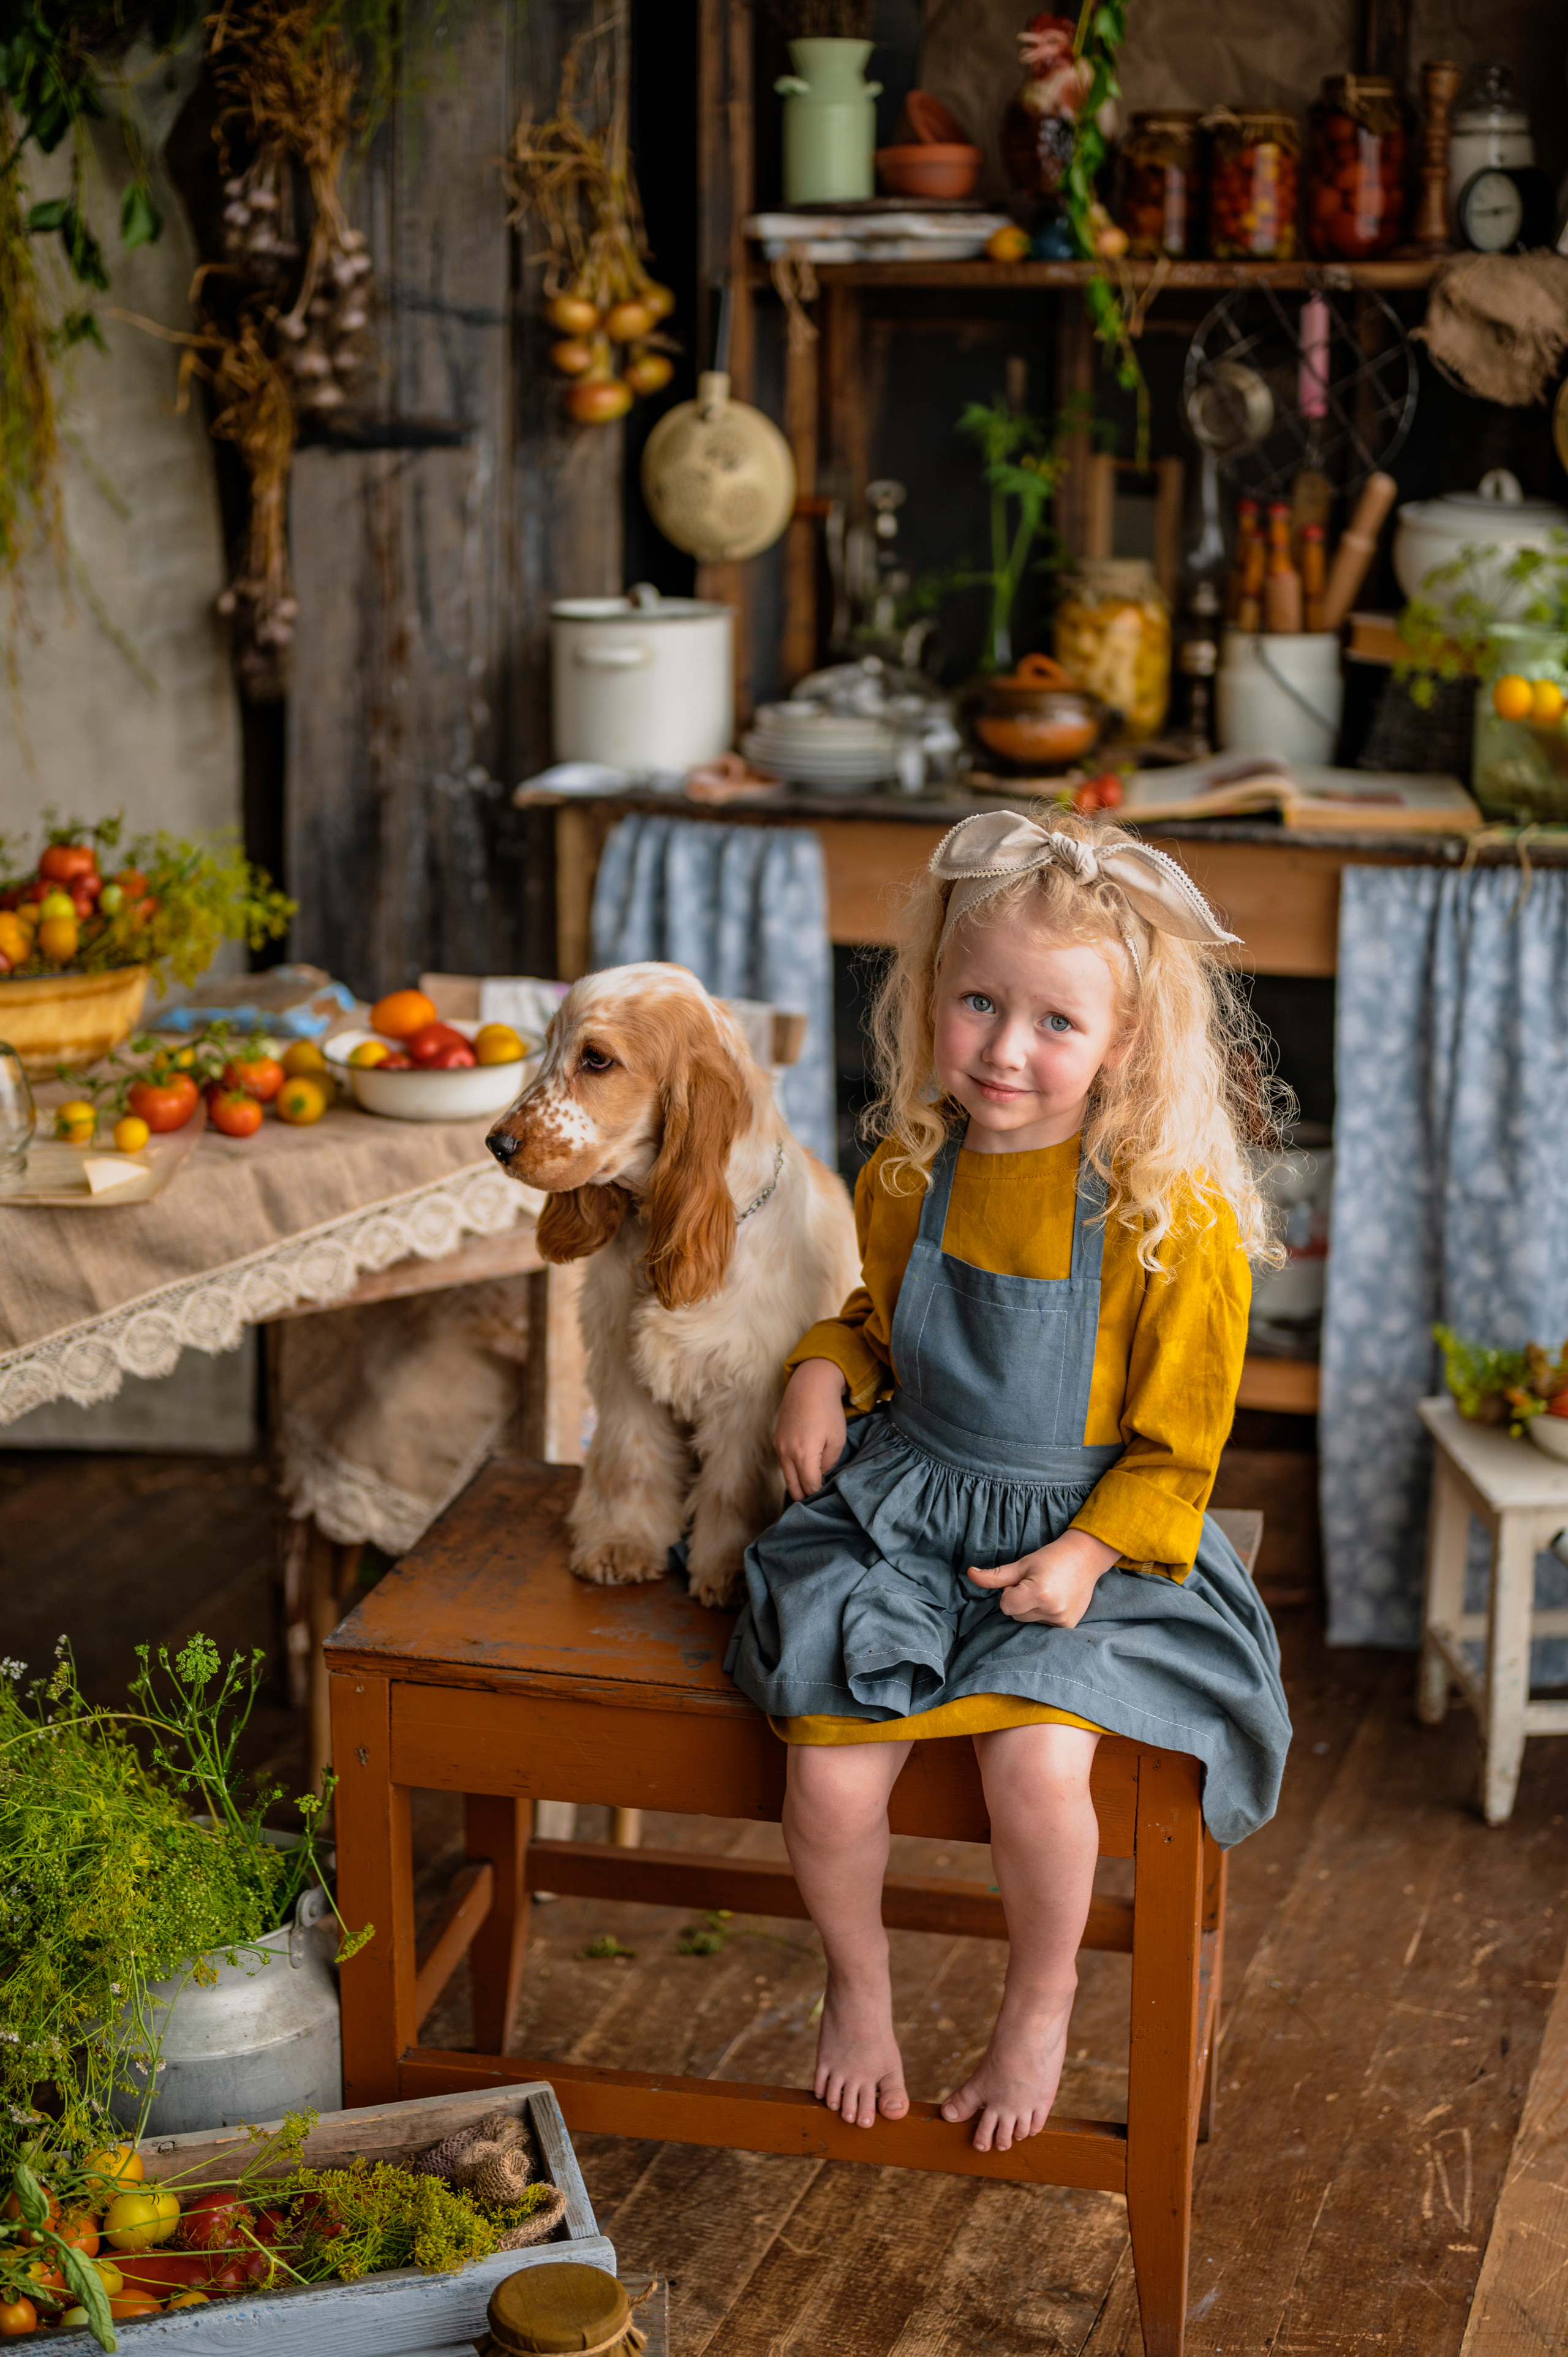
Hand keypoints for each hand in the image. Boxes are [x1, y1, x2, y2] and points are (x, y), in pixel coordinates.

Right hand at [775, 1358, 848, 1502]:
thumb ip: (828, 1464)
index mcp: (803, 1455)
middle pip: (793, 1489)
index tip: (828, 1499)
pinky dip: (793, 1472)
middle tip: (820, 1501)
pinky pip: (784, 1464)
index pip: (810, 1487)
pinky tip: (805, 1471)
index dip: (820, 1496)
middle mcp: (786, 1454)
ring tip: (813, 1487)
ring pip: (787, 1478)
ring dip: (799, 1485)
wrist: (809, 1385)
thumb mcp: (836, 1440)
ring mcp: (778, 1447)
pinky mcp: (776, 1440)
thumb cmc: (828, 1412)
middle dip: (806, 1497)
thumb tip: (819, 1476)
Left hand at [966, 1527, 1119, 1627]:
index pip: (1005, 1606)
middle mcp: (1052, 1610)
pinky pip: (1042, 1625)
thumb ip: (995, 1576)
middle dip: (1020, 1600)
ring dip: (1032, 1608)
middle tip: (1036, 1583)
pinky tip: (1055, 1599)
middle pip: (1015, 1615)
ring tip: (1047, 1590)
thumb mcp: (1021, 1564)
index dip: (1009, 1591)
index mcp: (1039, 1593)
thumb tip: (969, 1573)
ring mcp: (1062, 1621)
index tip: (1023, 1580)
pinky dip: (1044, 1614)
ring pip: (1028, 1621)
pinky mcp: (1068, 1626)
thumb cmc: (1051, 1558)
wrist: (1085, 1558)